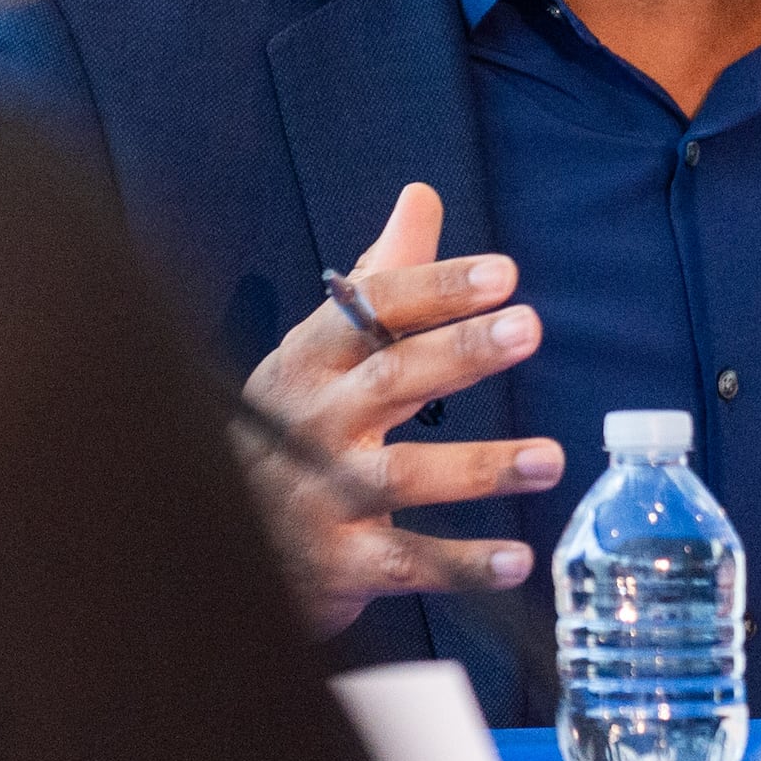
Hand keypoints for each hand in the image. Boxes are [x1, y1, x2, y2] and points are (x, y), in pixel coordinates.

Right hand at [237, 181, 561, 635]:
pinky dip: (462, 564)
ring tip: (551, 458)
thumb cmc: (291, 425)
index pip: (371, 309)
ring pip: (404, 476)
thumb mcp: (321, 350)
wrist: (209, 537)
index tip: (503, 273)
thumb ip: (382, 279)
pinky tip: (518, 559)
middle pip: (391, 379)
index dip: (437, 287)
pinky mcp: (338, 563)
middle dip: (461, 350)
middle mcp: (313, 421)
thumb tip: (421, 196)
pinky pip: (407, 562)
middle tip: (529, 327)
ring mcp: (322, 493)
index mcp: (310, 359)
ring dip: (480, 467)